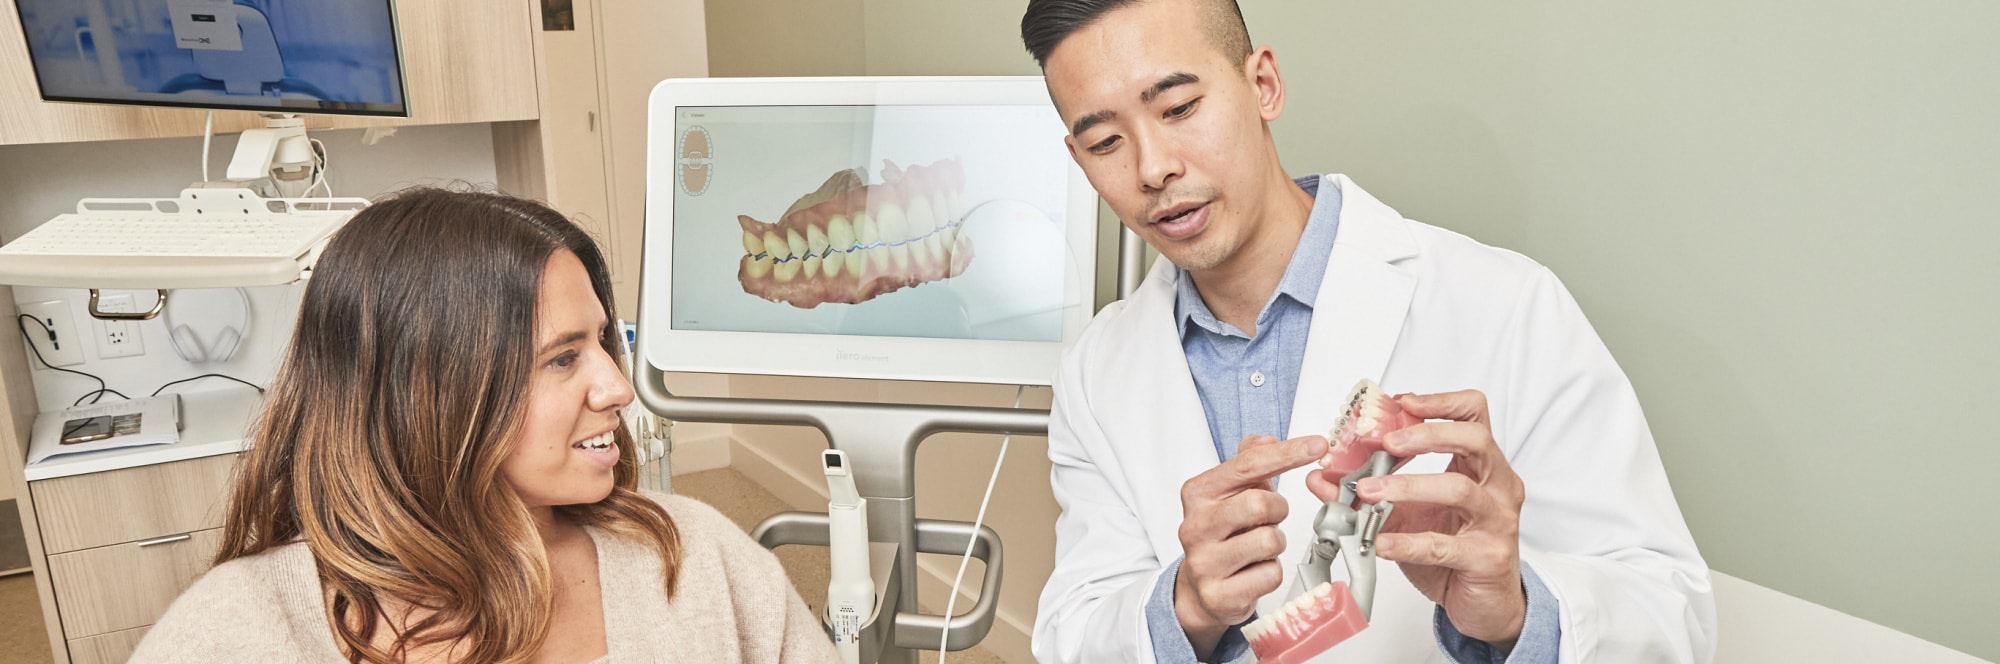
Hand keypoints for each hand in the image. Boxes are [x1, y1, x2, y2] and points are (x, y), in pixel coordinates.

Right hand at [1175, 434, 1328, 657]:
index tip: (1318, 445)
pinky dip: (1271, 571)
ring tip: (1258, 546)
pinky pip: (1271, 575)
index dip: (1287, 453)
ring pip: (1270, 540)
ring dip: (1275, 543)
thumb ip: (1248, 462)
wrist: (1200, 589)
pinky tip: (1254, 571)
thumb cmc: (1223, 534)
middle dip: (1278, 509)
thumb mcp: (1230, 493)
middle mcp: (1194, 526)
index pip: (1246, 465)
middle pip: (1260, 503)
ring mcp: (1205, 562)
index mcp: (1197, 493)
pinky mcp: (1220, 594)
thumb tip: (1268, 440)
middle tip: (1269, 518)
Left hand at [1354, 390, 1527, 646]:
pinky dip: (1407, 542)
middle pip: (1475, 439)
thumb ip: (1369, 490)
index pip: (1475, 414)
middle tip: (1386, 443)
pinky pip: (1444, 545)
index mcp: (1482, 466)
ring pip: (1458, 489)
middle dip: (1426, 435)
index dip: (1441, 402)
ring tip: (1367, 490)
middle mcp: (1497, 486)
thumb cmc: (1455, 550)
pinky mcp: (1487, 557)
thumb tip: (1321, 477)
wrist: (1485, 603)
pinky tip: (1380, 542)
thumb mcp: (1408, 513)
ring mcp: (1497, 521)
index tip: (1403, 402)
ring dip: (1406, 485)